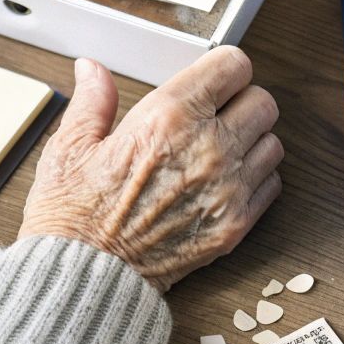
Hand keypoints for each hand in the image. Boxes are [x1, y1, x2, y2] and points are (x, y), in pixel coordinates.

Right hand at [19, 48, 283, 291]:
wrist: (85, 278)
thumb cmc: (73, 216)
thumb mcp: (70, 146)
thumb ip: (93, 100)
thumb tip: (92, 69)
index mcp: (168, 118)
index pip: (233, 65)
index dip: (223, 68)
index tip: (212, 78)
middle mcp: (207, 148)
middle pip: (262, 101)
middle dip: (240, 102)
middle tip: (215, 115)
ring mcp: (227, 188)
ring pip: (273, 142)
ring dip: (251, 141)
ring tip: (220, 150)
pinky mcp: (235, 225)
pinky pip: (271, 185)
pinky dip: (256, 180)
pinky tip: (225, 183)